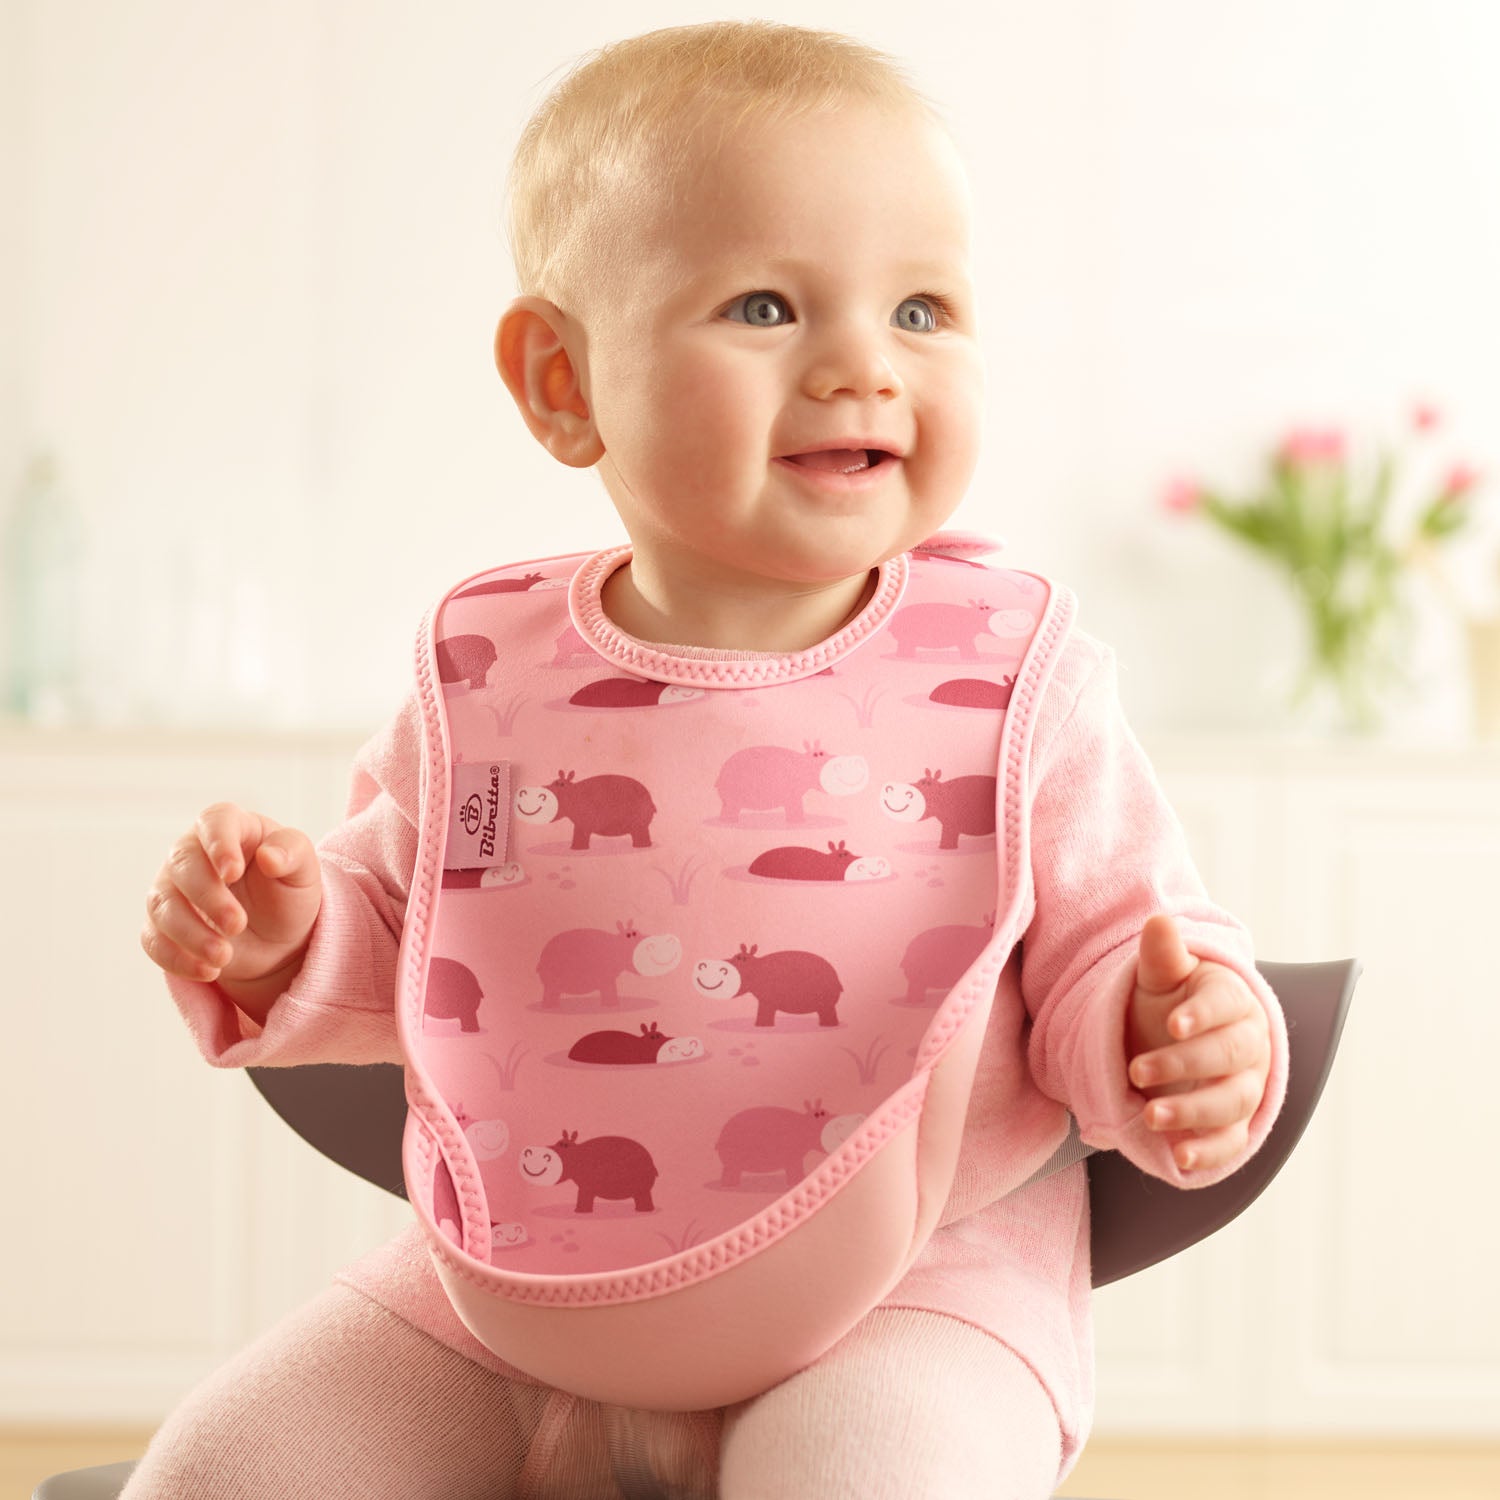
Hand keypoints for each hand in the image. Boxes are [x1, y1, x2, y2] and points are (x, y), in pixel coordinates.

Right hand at [141, 803, 322, 1001]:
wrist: (277, 938)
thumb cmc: (288, 892)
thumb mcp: (304, 871)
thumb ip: (293, 853)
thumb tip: (269, 856)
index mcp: (232, 828)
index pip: (214, 821)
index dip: (219, 843)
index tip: (232, 872)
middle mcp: (193, 853)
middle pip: (183, 864)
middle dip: (208, 897)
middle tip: (237, 925)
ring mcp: (172, 888)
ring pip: (162, 904)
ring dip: (190, 933)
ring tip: (224, 957)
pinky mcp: (161, 926)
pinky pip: (153, 939)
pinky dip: (175, 958)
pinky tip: (206, 972)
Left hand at [1124, 913, 1271, 1173]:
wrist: (1170, 1042)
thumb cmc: (1168, 1003)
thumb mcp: (1159, 978)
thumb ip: (1162, 955)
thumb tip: (1158, 921)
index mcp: (1233, 1001)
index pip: (1226, 1005)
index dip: (1202, 1013)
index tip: (1171, 1022)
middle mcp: (1249, 1045)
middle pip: (1229, 1055)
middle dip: (1184, 1064)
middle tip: (1137, 1070)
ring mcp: (1245, 1086)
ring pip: (1233, 1101)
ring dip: (1193, 1112)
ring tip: (1149, 1116)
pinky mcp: (1235, 1124)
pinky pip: (1233, 1142)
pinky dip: (1211, 1152)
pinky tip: (1181, 1159)